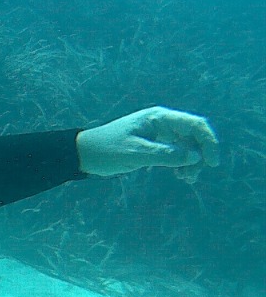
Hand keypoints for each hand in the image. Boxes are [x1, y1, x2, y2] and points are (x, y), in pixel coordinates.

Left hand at [76, 106, 218, 181]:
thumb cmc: (106, 150)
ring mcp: (158, 132)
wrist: (84, 154)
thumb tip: (195, 157)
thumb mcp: (136, 154)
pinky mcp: (153, 143)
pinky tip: (179, 175)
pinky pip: (175, 151)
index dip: (209, 142)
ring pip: (186, 145)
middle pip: (193, 135)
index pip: (195, 124)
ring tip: (186, 179)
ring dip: (190, 161)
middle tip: (191, 177)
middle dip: (198, 155)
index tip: (212, 163)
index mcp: (159, 118)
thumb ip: (165, 155)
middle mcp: (162, 122)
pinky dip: (181, 163)